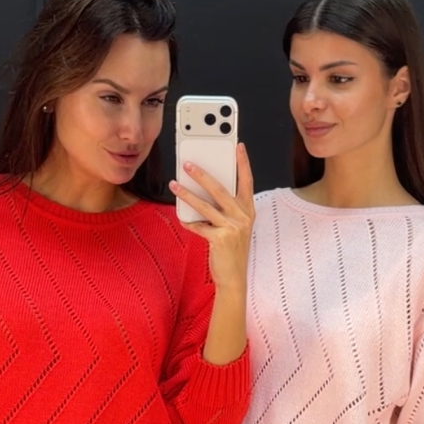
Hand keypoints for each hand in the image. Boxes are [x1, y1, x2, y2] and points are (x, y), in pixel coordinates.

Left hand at [171, 143, 254, 292]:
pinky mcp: (220, 238)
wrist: (234, 277)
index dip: (243, 163)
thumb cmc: (231, 250)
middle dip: (202, 174)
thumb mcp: (235, 226)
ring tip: (174, 184)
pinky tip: (182, 218)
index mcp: (248, 210)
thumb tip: (203, 192)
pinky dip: (189, 222)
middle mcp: (243, 216)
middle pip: (220, 189)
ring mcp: (233, 227)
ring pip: (205, 205)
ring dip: (187, 193)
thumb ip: (225, 209)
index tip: (238, 146)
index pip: (247, 181)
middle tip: (188, 163)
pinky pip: (199, 226)